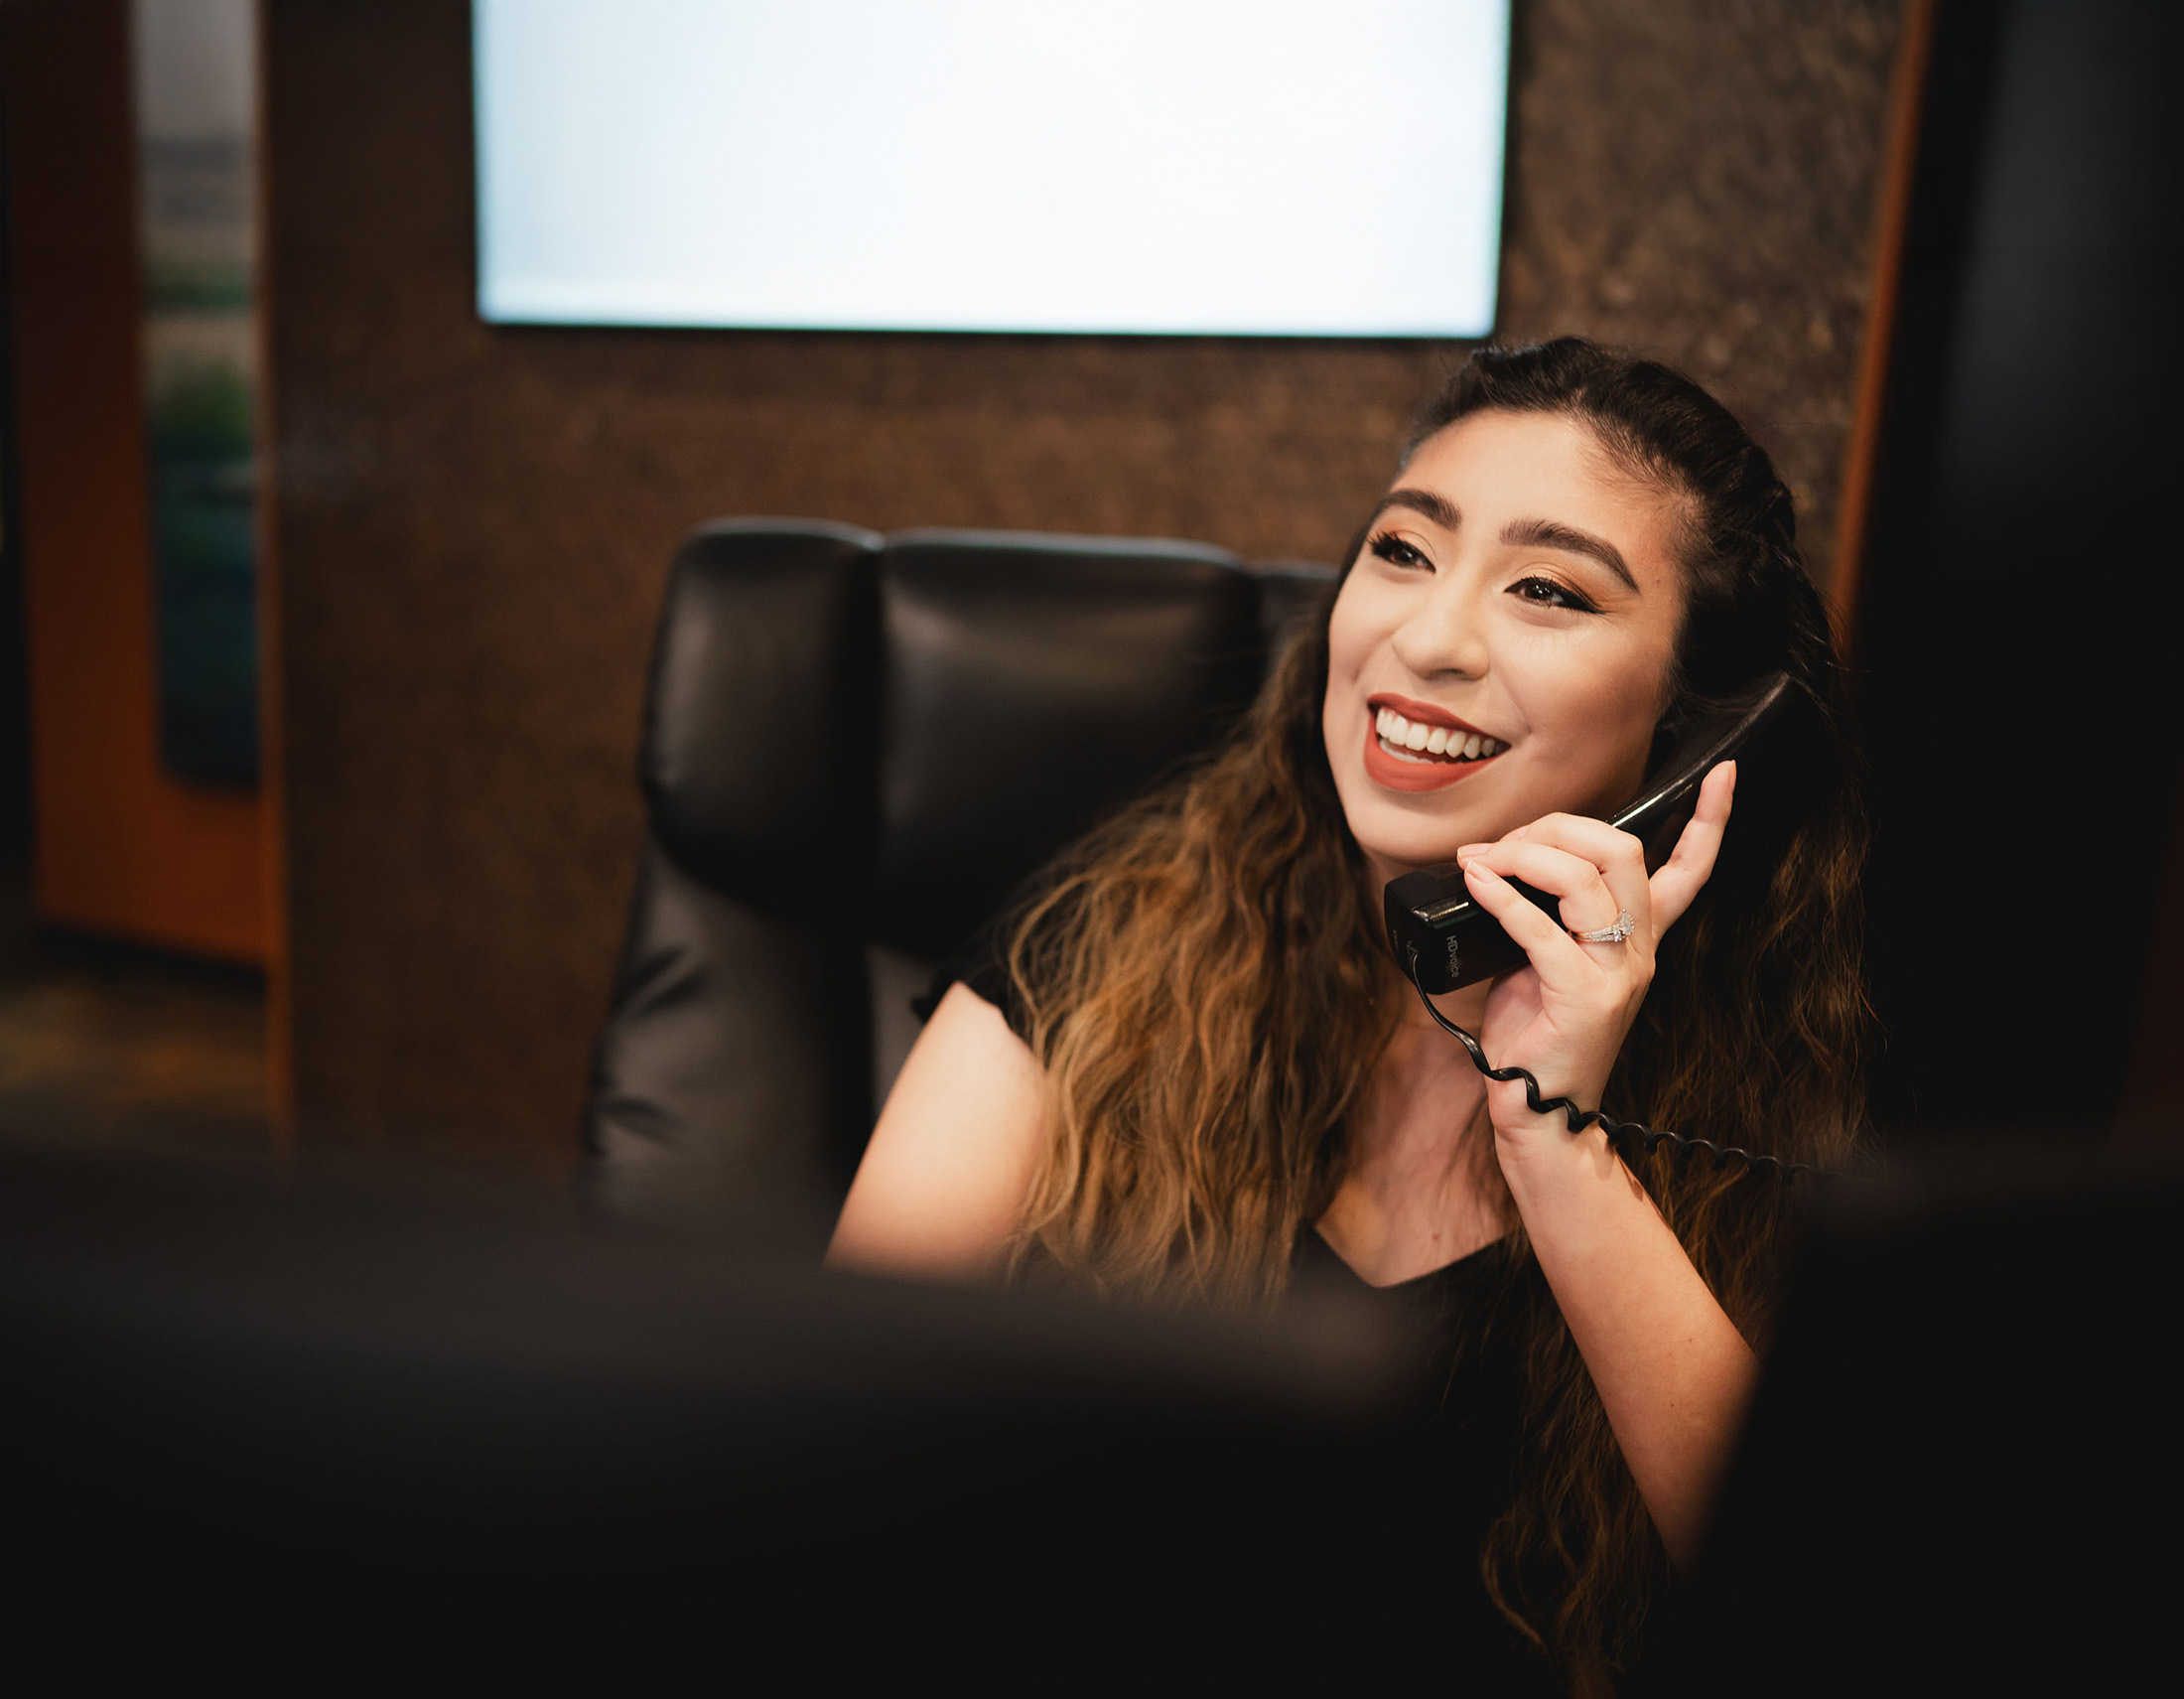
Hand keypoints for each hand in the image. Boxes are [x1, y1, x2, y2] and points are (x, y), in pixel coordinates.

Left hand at [1451, 762, 1737, 1167]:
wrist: (1539, 1108)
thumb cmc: (1537, 1032)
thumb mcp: (1546, 959)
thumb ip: (1543, 911)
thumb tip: (1493, 860)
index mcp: (1640, 937)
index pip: (1690, 869)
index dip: (1709, 819)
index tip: (1724, 773)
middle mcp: (1638, 950)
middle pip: (1623, 851)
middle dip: (1560, 827)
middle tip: (1507, 843)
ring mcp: (1615, 973)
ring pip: (1584, 879)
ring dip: (1524, 856)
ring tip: (1481, 862)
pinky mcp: (1581, 996)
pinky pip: (1540, 927)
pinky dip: (1501, 895)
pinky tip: (1476, 881)